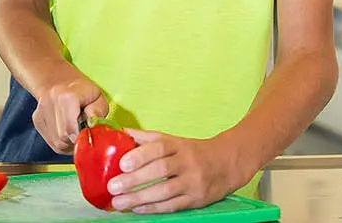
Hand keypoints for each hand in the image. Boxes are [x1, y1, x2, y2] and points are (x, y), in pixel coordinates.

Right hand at [33, 75, 110, 153]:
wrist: (60, 80)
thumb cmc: (81, 90)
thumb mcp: (97, 96)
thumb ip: (98, 112)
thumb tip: (92, 126)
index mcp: (66, 97)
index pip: (70, 129)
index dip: (81, 138)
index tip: (87, 135)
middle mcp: (49, 103)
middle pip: (63, 138)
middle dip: (76, 139)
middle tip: (83, 129)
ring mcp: (40, 112)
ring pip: (57, 143)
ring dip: (69, 142)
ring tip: (75, 129)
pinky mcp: (37, 121)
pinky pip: (52, 142)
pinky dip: (62, 141)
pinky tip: (67, 129)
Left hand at [106, 129, 252, 213]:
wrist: (228, 164)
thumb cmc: (194, 152)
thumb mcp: (174, 140)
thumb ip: (148, 138)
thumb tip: (121, 132)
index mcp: (180, 146)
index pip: (160, 147)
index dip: (141, 155)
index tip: (122, 163)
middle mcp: (187, 162)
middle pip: (160, 170)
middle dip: (134, 180)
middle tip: (113, 186)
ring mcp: (194, 182)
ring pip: (165, 191)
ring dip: (139, 198)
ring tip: (119, 202)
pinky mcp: (197, 199)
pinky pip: (173, 205)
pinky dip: (154, 208)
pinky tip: (137, 209)